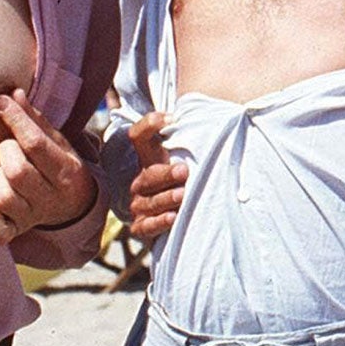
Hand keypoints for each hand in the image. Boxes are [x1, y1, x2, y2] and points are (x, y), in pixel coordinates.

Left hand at [0, 89, 97, 243]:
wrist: (75, 208)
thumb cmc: (60, 167)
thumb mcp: (58, 143)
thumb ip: (35, 121)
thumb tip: (13, 93)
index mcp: (66, 169)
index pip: (36, 143)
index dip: (15, 119)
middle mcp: (52, 195)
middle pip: (18, 172)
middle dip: (5, 152)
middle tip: (6, 146)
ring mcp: (33, 215)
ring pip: (4, 198)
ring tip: (0, 171)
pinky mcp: (16, 231)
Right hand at [126, 110, 185, 241]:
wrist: (186, 217)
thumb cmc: (193, 181)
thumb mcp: (194, 158)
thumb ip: (198, 140)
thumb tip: (203, 120)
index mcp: (151, 160)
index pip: (141, 136)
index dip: (150, 124)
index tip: (172, 119)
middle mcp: (142, 182)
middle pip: (148, 176)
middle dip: (166, 174)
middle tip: (184, 171)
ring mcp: (140, 205)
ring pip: (148, 202)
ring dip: (166, 198)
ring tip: (183, 196)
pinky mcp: (142, 226)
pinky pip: (146, 226)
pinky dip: (159, 222)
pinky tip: (173, 217)